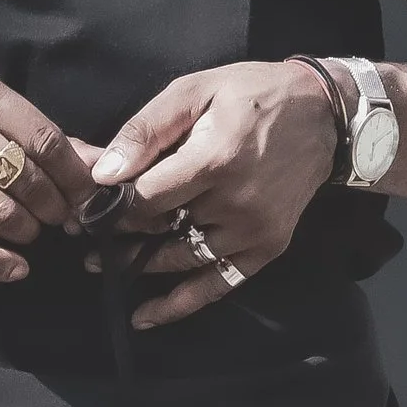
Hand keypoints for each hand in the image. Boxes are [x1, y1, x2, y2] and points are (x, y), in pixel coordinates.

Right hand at [0, 66, 97, 284]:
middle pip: (26, 178)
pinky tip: (15, 269)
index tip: (86, 196)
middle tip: (60, 219)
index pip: (45, 140)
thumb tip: (100, 162)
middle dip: (53, 206)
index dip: (74, 176)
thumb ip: (37, 133)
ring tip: (31, 234)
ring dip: (26, 231)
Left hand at [89, 60, 335, 327]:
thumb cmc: (252, 94)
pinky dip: (181, 304)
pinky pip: (219, 284)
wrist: (324, 116)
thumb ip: (147, 130)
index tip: (84, 210)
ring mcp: (253, 231)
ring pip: (182, 260)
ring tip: (101, 265)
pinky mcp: (267, 248)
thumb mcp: (195, 91)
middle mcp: (235, 204)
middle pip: (160, 230)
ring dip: (139, 267)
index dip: (110, 207)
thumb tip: (104, 172)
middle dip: (117, 236)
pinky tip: (146, 315)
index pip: (146, 198)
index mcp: (215, 160)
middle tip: (83, 240)